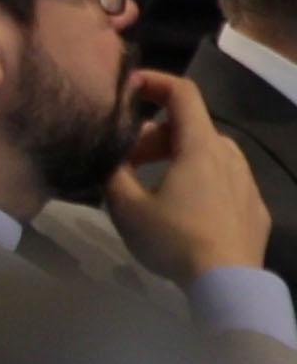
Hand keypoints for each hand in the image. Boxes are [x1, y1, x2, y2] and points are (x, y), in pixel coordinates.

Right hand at [103, 70, 268, 286]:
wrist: (228, 282)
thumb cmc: (174, 239)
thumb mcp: (126, 207)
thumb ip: (113, 174)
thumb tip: (109, 158)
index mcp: (199, 147)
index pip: (182, 93)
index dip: (154, 82)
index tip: (128, 88)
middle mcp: (228, 155)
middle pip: (189, 128)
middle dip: (153, 137)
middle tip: (125, 162)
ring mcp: (246, 182)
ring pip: (207, 154)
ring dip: (176, 158)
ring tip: (152, 187)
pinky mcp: (254, 208)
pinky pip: (223, 181)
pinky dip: (199, 182)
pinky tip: (183, 211)